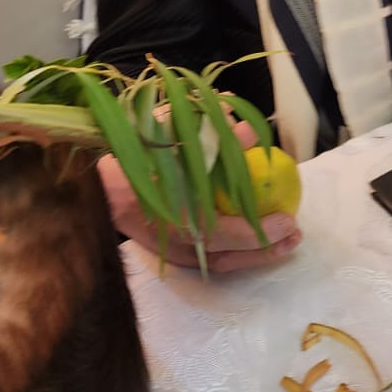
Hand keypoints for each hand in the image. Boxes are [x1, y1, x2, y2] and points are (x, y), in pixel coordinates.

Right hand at [97, 136, 301, 272]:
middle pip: (225, 255)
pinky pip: (212, 258)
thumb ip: (209, 134)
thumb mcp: (168, 136)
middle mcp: (170, 239)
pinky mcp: (172, 253)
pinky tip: (262, 243)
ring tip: (287, 241)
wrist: (95, 183)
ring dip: (257, 253)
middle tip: (295, 232)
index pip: (217, 233)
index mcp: (167, 213)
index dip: (255, 231)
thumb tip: (247, 130)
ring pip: (221, 261)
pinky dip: (239, 251)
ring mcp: (170, 250)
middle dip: (264, 247)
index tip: (286, 220)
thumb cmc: (134, 155)